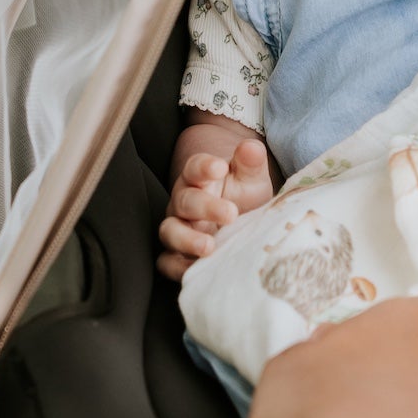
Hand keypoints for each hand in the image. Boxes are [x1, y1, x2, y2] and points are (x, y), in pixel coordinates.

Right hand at [159, 140, 274, 281]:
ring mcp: (178, 228)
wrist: (240, 220)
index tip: (220, 168)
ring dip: (187, 239)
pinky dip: (177, 267)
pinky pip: (166, 262)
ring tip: (209, 247)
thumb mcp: (251, 178)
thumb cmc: (243, 196)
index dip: (204, 167)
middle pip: (185, 201)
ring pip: (170, 231)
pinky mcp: (177, 254)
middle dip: (205, 207)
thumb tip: (251, 147)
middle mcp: (183, 201)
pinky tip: (196, 270)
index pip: (194, 167)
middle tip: (231, 214)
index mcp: (198, 178)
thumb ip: (251, 162)